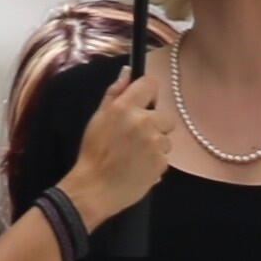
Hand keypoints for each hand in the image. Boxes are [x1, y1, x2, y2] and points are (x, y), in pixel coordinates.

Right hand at [58, 68, 174, 231]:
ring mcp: (154, 143)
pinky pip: (165, 157)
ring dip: (156, 145)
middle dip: (156, 125)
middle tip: (136, 138)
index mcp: (124, 107)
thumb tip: (128, 72)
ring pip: (166, 138)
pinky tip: (139, 167)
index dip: (149, 93)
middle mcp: (142, 122)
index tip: (145, 102)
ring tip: (135, 156)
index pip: (150, 84)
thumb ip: (115, 93)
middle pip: (166, 116)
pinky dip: (155, 162)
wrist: (94, 188)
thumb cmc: (93, 153)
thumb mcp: (98, 119)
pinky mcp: (161, 162)